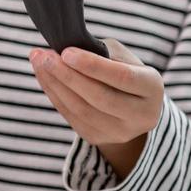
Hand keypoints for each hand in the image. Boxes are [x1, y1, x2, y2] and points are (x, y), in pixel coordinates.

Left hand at [30, 38, 163, 179]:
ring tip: (38, 63)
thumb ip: (99, 53)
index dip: (92, 65)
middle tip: (43, 56)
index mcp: (152, 88)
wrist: (130, 105)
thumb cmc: (123, 70)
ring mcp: (121, 132)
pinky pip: (71, 117)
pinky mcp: (99, 138)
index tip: (66, 52)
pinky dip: (54, 95)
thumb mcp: (121, 56)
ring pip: (82, 109)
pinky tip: (44, 77)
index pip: (122, 77)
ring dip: (55, 85)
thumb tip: (64, 53)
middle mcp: (142, 115)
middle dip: (67, 75)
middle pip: (99, 97)